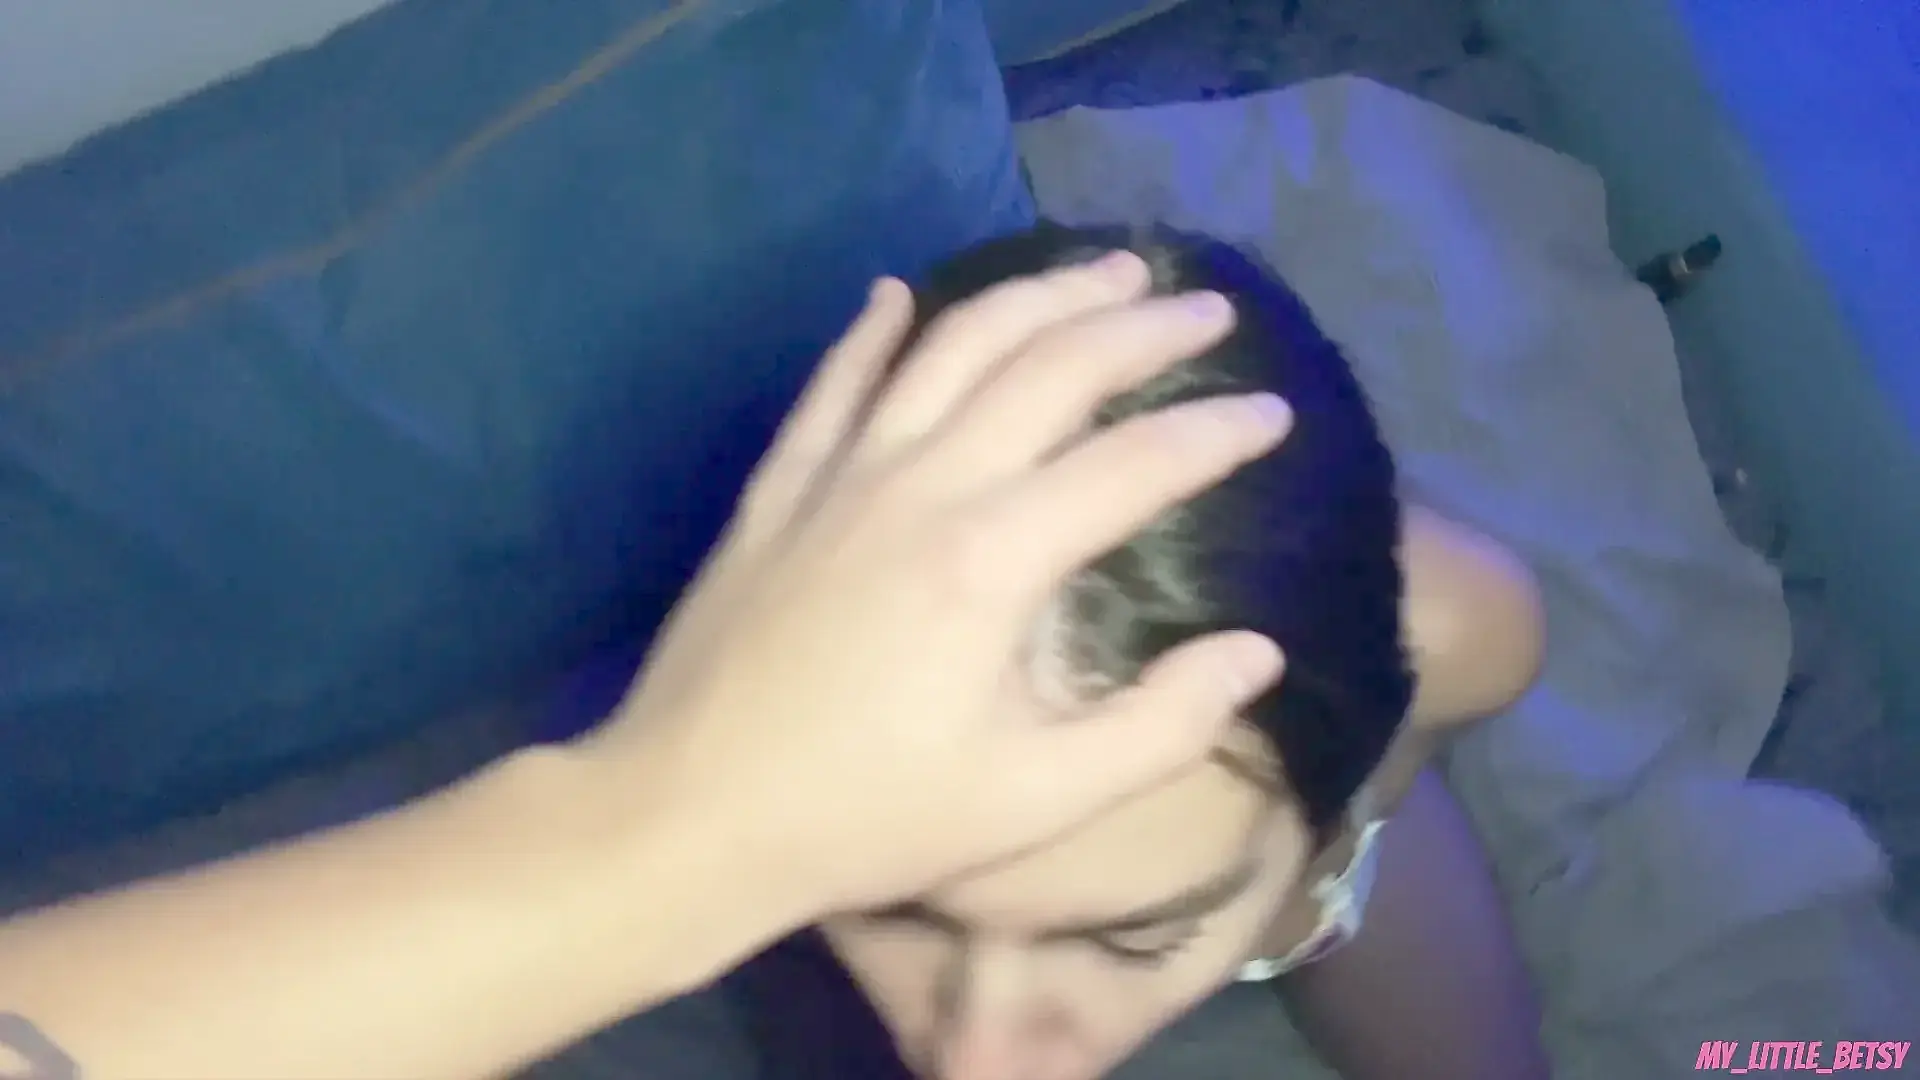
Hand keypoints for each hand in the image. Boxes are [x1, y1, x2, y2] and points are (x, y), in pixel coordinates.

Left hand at [585, 254, 1292, 919]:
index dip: (1216, 432)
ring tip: (1104, 269)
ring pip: (951, 345)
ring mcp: (840, 475)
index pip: (1134, 465)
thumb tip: (1254, 655)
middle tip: (1209, 309)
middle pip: (1049, 367)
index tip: (1275, 411)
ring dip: (1036, 296)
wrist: (687, 817)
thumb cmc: (868, 818)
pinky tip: (901, 294)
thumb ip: (1159, 727)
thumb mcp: (1033, 802)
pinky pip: (835, 382)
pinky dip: (874, 329)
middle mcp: (922, 485)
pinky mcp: (778, 488)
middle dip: (1142, 328)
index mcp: (993, 560)